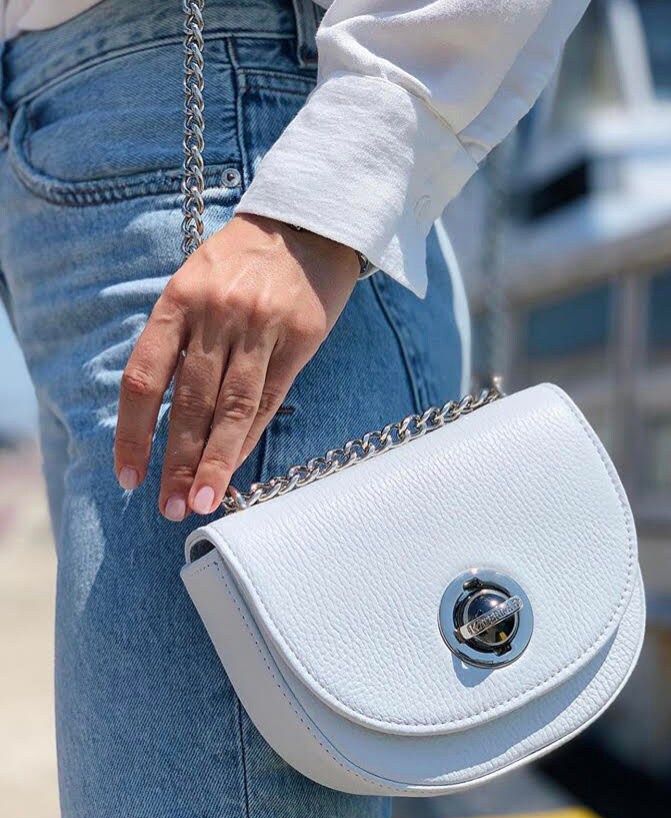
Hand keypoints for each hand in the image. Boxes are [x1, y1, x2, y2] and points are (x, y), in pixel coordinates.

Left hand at [114, 213, 359, 519]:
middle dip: (176, 460)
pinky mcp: (300, 338)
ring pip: (232, 407)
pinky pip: (270, 398)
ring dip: (214, 460)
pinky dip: (251, 436)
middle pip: (190, 402)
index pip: (145, 377)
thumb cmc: (242, 261)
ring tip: (200, 500)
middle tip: (169, 506)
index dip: (133, 432)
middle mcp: (217, 314)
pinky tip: (238, 466)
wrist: (307, 223)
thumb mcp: (195, 283)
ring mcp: (261, 327)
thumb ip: (179, 340)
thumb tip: (166, 416)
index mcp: (179, 299)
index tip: (129, 475)